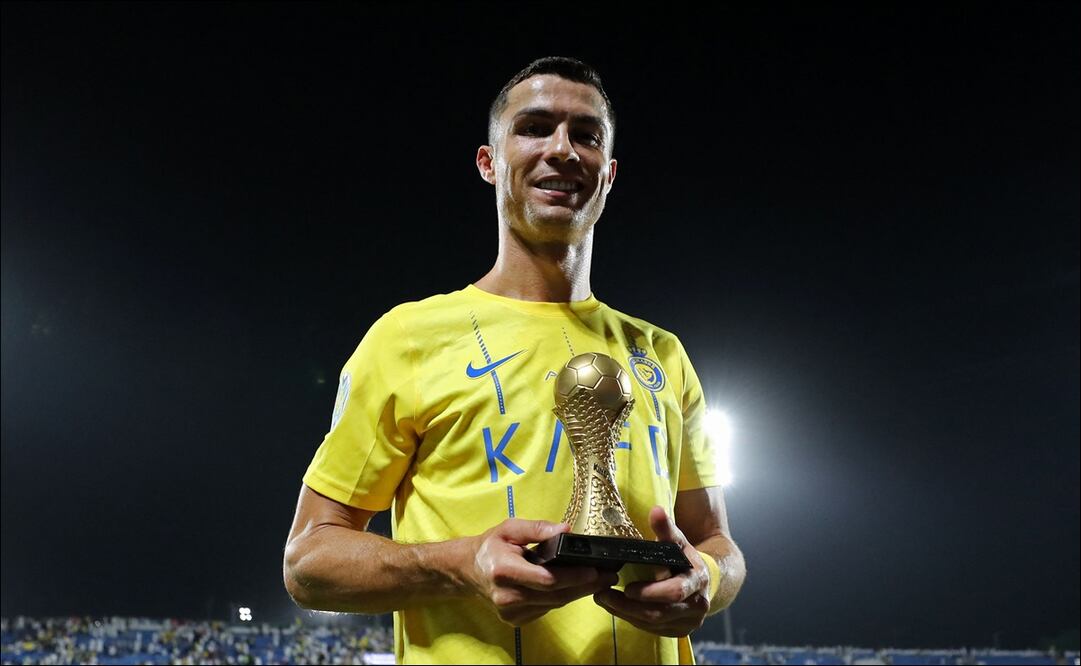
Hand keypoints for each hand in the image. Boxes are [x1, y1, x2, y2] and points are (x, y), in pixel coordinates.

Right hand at [469, 519, 618, 626]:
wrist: (469, 570)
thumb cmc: (491, 546)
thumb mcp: (509, 528)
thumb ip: (537, 528)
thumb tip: (566, 530)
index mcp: (503, 571)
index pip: (546, 579)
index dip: (573, 577)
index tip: (595, 571)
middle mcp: (506, 596)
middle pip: (555, 595)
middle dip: (585, 585)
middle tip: (609, 576)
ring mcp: (511, 612)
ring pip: (554, 603)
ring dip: (578, 592)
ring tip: (600, 580)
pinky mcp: (516, 620)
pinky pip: (546, 608)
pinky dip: (562, 597)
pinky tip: (577, 587)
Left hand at [593, 506, 711, 636]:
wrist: (703, 581)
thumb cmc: (684, 558)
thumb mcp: (677, 541)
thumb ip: (666, 528)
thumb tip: (656, 510)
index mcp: (698, 581)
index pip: (674, 591)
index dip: (650, 591)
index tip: (627, 587)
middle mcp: (697, 605)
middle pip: (659, 612)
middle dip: (628, 606)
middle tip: (602, 594)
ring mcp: (688, 622)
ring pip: (652, 623)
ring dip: (625, 613)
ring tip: (603, 599)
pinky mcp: (678, 631)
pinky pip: (651, 630)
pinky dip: (631, 619)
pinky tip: (615, 608)